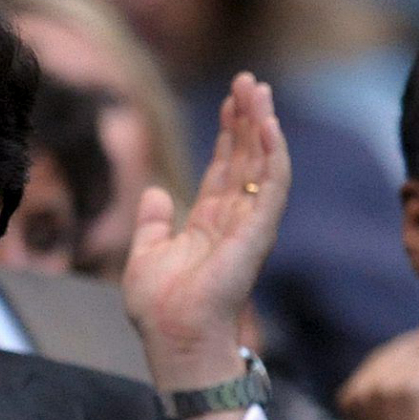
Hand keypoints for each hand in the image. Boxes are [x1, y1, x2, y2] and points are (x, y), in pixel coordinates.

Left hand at [122, 73, 290, 395]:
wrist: (174, 338)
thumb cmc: (160, 309)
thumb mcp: (145, 254)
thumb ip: (152, 223)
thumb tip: (156, 193)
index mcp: (209, 225)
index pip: (226, 169)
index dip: (228, 134)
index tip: (230, 99)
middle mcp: (235, 221)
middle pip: (247, 158)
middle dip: (247, 118)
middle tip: (249, 81)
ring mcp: (250, 225)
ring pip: (263, 164)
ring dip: (262, 125)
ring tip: (258, 89)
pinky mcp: (259, 232)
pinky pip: (272, 185)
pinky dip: (272, 153)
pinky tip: (268, 124)